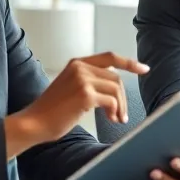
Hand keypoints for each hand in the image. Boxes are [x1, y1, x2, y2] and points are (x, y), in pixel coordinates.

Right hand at [7, 52, 148, 151]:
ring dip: (120, 107)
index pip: (110, 57)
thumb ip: (89, 82)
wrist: (34, 122)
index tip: (144, 69)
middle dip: (123, 98)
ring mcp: (82, 79)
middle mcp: (80, 67)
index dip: (129, 62)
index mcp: (77, 63)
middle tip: (122, 115)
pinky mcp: (85, 94)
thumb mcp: (71, 88)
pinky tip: (111, 120)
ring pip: (116, 89)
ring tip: (117, 119)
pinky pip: (111, 101)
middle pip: (116, 77)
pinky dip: (115, 112)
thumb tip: (115, 90)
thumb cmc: (53, 111)